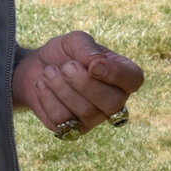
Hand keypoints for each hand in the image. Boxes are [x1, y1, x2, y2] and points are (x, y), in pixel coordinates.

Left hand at [15, 30, 144, 135]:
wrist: (36, 70)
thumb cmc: (63, 54)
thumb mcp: (73, 41)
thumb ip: (86, 46)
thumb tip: (96, 62)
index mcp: (122, 75)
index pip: (133, 79)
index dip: (115, 74)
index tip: (93, 65)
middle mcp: (114, 100)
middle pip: (113, 102)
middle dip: (85, 84)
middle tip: (66, 67)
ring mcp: (95, 118)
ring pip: (87, 112)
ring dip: (62, 88)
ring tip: (49, 72)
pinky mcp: (73, 130)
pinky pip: (64, 121)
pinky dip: (48, 99)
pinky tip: (43, 85)